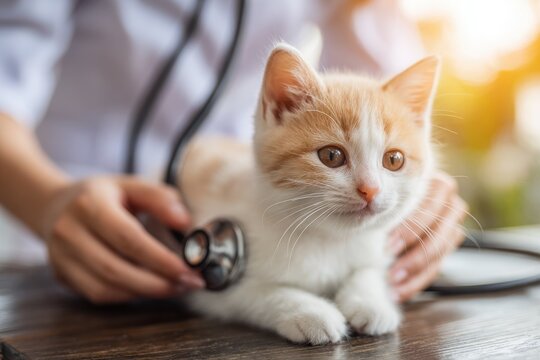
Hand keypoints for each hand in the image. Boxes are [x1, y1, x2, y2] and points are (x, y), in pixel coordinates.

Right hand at [43, 176, 204, 303]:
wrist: (56, 206)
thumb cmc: (103, 196)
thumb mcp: (131, 185)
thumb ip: (160, 198)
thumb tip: (185, 222)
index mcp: (89, 204)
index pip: (127, 238)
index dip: (159, 258)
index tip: (188, 268)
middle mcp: (69, 232)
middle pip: (115, 269)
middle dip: (158, 282)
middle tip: (190, 283)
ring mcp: (61, 257)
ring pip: (106, 288)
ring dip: (146, 293)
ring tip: (177, 287)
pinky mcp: (62, 275)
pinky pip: (98, 294)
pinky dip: (129, 295)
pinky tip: (151, 288)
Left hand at [387, 171, 467, 302]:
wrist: (405, 203)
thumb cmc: (390, 197)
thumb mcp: (389, 196)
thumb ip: (385, 204)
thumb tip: (367, 212)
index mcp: (439, 186)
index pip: (427, 211)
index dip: (407, 230)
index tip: (386, 245)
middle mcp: (452, 205)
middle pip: (436, 236)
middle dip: (411, 256)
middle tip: (390, 270)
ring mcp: (453, 227)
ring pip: (438, 255)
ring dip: (413, 272)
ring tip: (392, 282)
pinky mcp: (448, 249)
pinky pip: (436, 269)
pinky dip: (416, 282)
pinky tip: (399, 291)